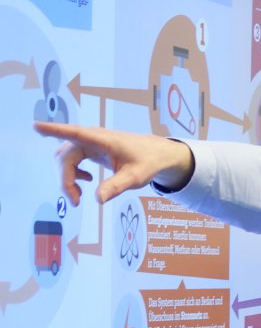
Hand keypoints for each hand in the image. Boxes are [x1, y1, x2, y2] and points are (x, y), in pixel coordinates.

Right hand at [34, 121, 194, 205]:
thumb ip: (117, 186)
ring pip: (65, 159)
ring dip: (66, 178)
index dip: (55, 130)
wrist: (157, 155)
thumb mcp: (136, 177)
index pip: (75, 133)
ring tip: (79, 197)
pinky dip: (72, 174)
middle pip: (65, 156)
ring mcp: (90, 143)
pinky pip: (71, 160)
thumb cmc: (148, 162)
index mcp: (103, 140)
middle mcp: (93, 139)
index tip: (35, 126)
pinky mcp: (90, 149)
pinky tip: (86, 181)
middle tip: (76, 201)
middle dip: (65, 179)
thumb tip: (97, 199)